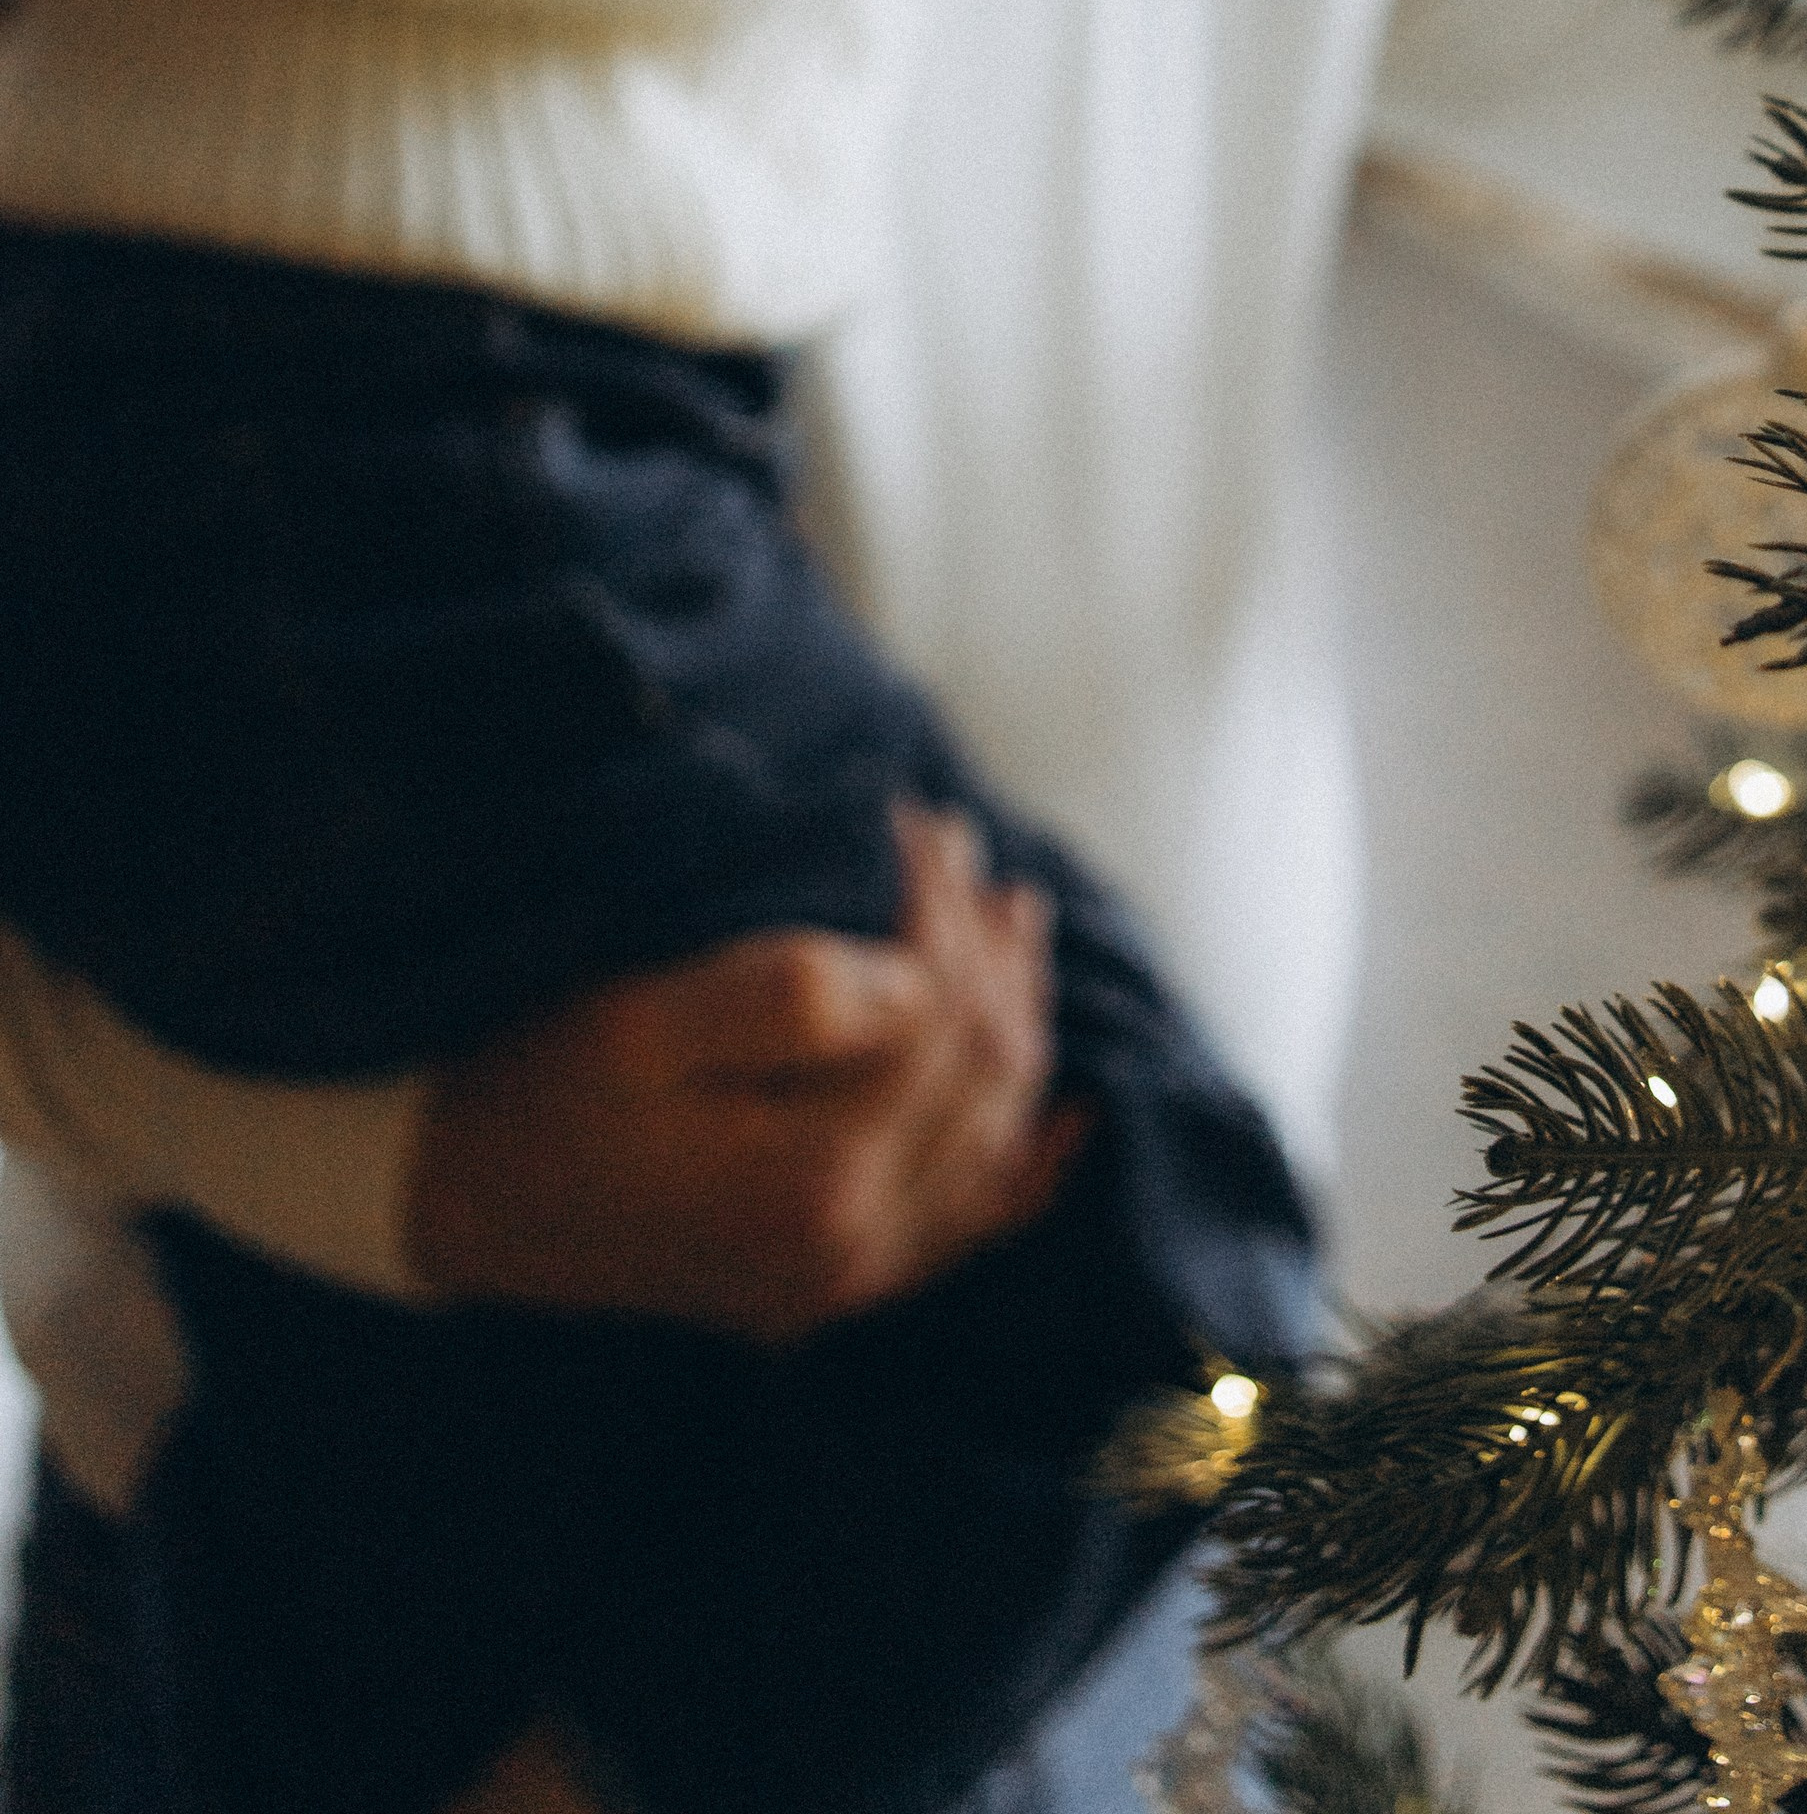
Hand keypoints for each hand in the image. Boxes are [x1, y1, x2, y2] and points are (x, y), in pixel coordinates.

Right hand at [404, 805, 1085, 1342]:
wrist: (444, 1199)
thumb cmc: (529, 1087)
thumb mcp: (637, 1020)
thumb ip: (790, 995)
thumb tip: (914, 977)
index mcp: (813, 1178)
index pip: (941, 1015)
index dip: (941, 905)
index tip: (913, 819)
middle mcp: (849, 1250)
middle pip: (984, 1075)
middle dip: (988, 951)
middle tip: (968, 850)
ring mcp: (842, 1283)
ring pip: (992, 1140)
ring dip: (1014, 1023)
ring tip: (1016, 923)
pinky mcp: (823, 1287)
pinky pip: (966, 1230)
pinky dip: (1025, 1168)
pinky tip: (1064, 1122)